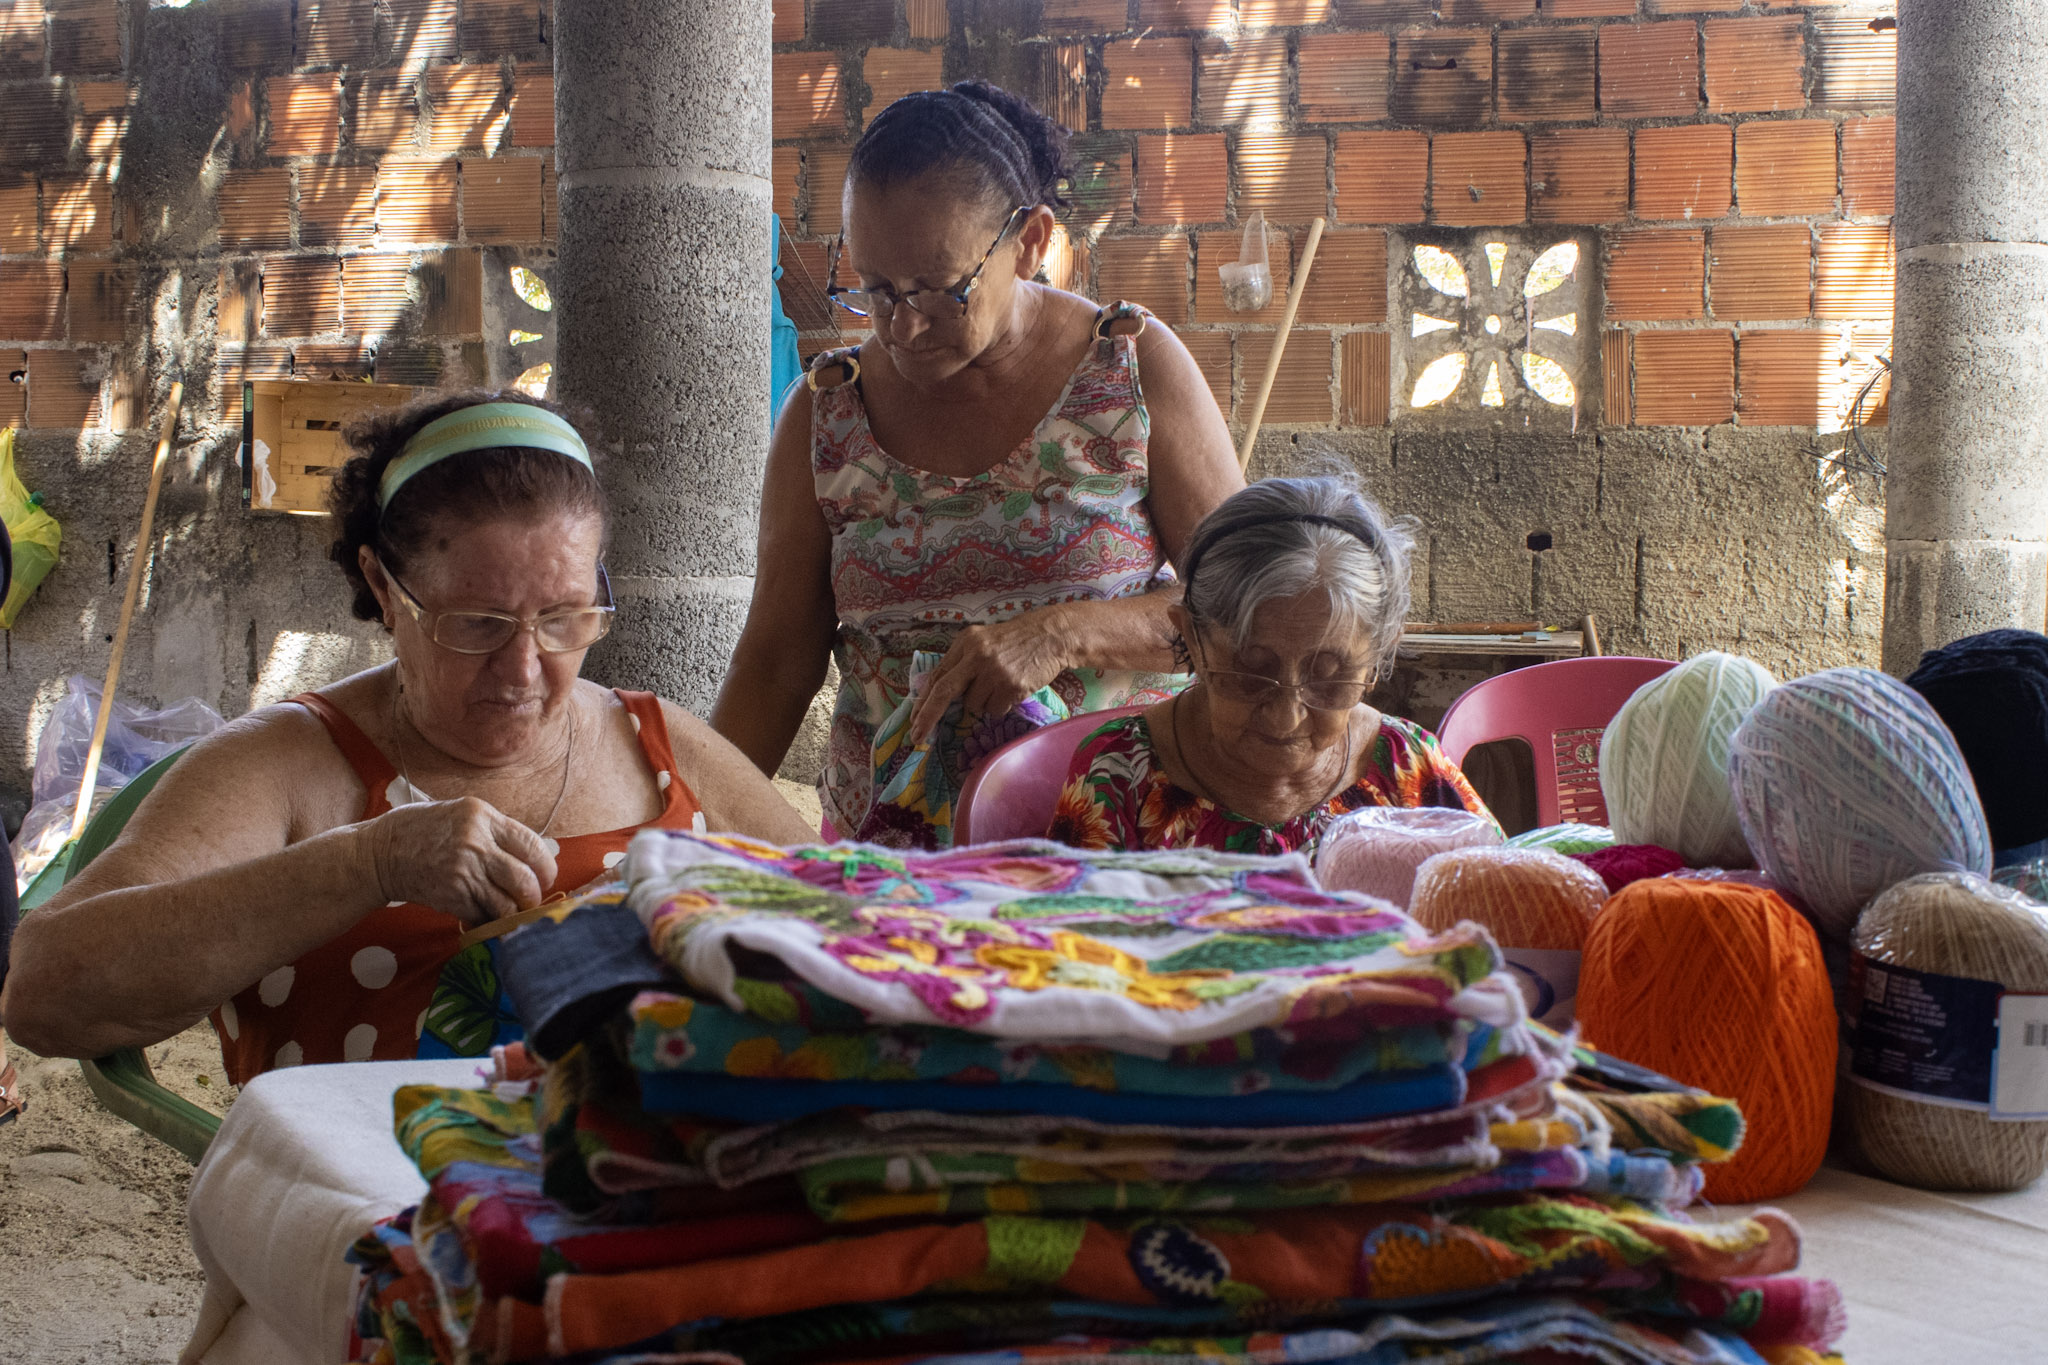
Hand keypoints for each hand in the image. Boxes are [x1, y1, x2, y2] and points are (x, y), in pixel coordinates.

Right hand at [363, 797, 559, 924]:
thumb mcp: (458, 813)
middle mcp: (476, 842)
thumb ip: (492, 830)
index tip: (545, 876)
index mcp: (481, 816)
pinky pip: (483, 915)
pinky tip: (482, 915)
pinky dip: (487, 920)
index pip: (532, 844)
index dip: (545, 866)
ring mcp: (463, 872)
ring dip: (513, 913)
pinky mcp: (450, 897)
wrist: (377, 854)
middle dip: (533, 895)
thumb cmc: (418, 830)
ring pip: (508, 904)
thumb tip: (528, 855)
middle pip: (526, 879)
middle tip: (529, 899)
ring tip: (508, 911)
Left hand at [908, 609, 1070, 742]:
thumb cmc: (1014, 641)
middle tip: (917, 736)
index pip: (938, 675)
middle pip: (944, 692)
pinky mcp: (1012, 685)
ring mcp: (994, 671)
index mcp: (965, 642)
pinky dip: (1001, 705)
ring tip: (999, 685)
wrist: (1051, 636)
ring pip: (974, 705)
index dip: (923, 701)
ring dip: (983, 703)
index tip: (914, 721)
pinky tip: (1011, 689)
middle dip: (928, 716)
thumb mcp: (983, 642)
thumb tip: (936, 694)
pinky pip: (995, 710)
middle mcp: (976, 655)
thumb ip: (961, 663)